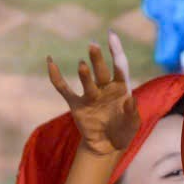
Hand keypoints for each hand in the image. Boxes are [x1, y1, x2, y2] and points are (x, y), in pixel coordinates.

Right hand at [46, 35, 138, 154]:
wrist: (108, 146)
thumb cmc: (124, 132)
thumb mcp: (132, 124)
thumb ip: (132, 112)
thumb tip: (130, 99)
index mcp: (121, 88)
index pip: (120, 67)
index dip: (116, 52)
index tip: (111, 37)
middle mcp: (105, 88)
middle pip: (102, 71)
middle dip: (98, 59)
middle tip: (93, 46)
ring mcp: (90, 95)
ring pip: (86, 80)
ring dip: (84, 73)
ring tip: (82, 65)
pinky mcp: (77, 105)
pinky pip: (64, 89)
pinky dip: (56, 77)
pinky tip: (50, 62)